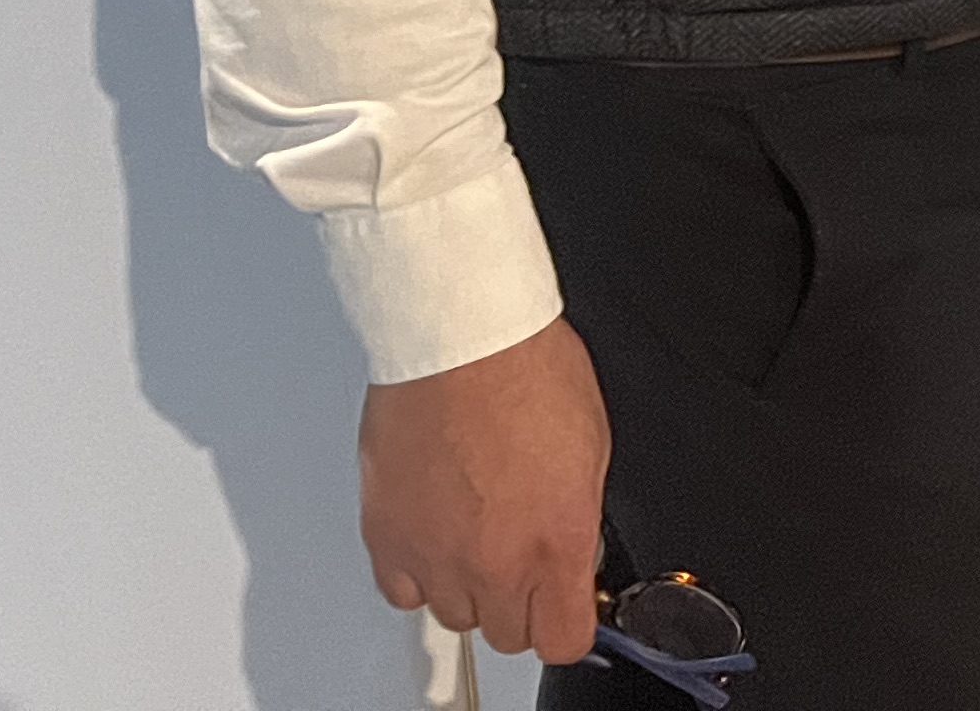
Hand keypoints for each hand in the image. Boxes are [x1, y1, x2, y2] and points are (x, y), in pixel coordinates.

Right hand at [358, 315, 609, 661]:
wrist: (462, 339)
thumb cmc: (528, 371)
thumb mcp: (594, 446)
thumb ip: (578, 518)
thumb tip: (575, 552)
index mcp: (556, 543)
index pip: (563, 640)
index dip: (571, 624)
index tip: (570, 605)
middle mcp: (493, 563)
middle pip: (507, 634)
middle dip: (523, 603)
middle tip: (526, 556)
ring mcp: (434, 556)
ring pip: (454, 613)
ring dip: (470, 585)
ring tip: (480, 530)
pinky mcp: (386, 539)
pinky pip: (402, 591)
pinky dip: (420, 573)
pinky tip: (437, 534)